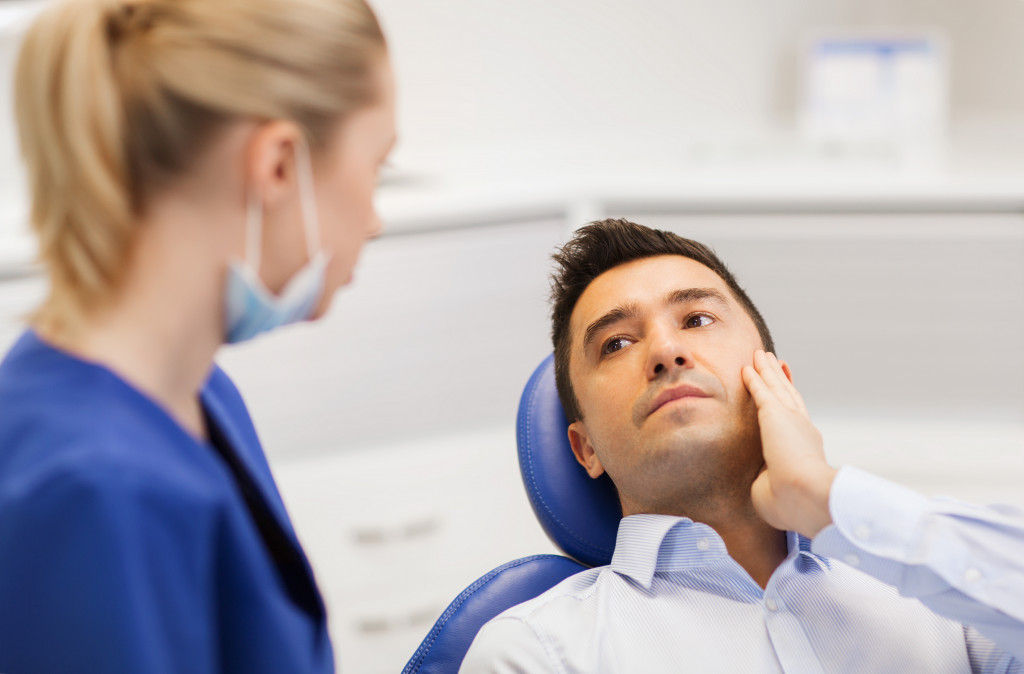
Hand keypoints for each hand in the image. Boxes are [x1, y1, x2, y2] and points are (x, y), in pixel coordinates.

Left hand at [741, 350, 836, 537]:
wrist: (804, 496)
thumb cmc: (791, 504)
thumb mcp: (774, 491)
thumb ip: (767, 481)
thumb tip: (763, 479)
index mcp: (804, 451)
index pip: (796, 423)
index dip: (791, 408)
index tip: (788, 397)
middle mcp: (801, 430)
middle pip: (790, 397)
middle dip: (782, 380)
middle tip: (777, 363)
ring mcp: (790, 419)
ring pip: (776, 387)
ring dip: (768, 370)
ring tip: (762, 355)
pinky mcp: (774, 413)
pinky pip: (760, 390)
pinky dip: (755, 377)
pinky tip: (748, 366)